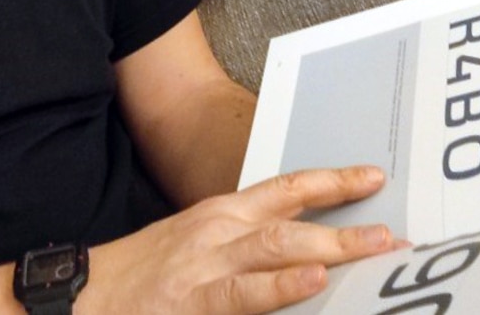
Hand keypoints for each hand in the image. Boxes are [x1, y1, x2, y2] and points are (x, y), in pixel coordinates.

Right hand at [80, 165, 397, 314]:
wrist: (85, 294)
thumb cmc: (145, 273)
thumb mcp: (196, 244)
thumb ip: (244, 243)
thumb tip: (301, 251)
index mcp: (222, 214)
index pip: (286, 188)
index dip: (331, 181)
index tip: (373, 177)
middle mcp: (219, 231)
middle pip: (292, 219)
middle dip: (346, 224)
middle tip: (394, 231)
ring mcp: (207, 266)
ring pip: (278, 249)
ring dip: (331, 250)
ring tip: (374, 250)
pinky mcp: (194, 303)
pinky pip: (244, 295)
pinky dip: (281, 290)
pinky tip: (312, 287)